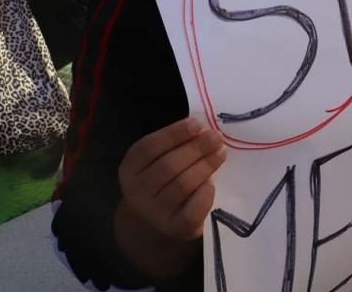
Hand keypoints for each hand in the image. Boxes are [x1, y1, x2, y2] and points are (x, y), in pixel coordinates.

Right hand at [117, 117, 225, 241]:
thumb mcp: (159, 160)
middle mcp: (137, 193)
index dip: (174, 134)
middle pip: (169, 165)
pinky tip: (211, 183)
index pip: (149, 148)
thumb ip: (175, 144)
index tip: (198, 123)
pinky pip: (194, 207)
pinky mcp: (176, 228)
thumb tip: (203, 127)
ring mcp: (155, 213)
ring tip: (220, 153)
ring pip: (183, 184)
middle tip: (216, 137)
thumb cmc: (163, 182)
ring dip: (206, 166)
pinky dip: (206, 192)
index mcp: (130, 169)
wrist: (156, 224)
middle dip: (196, 148)